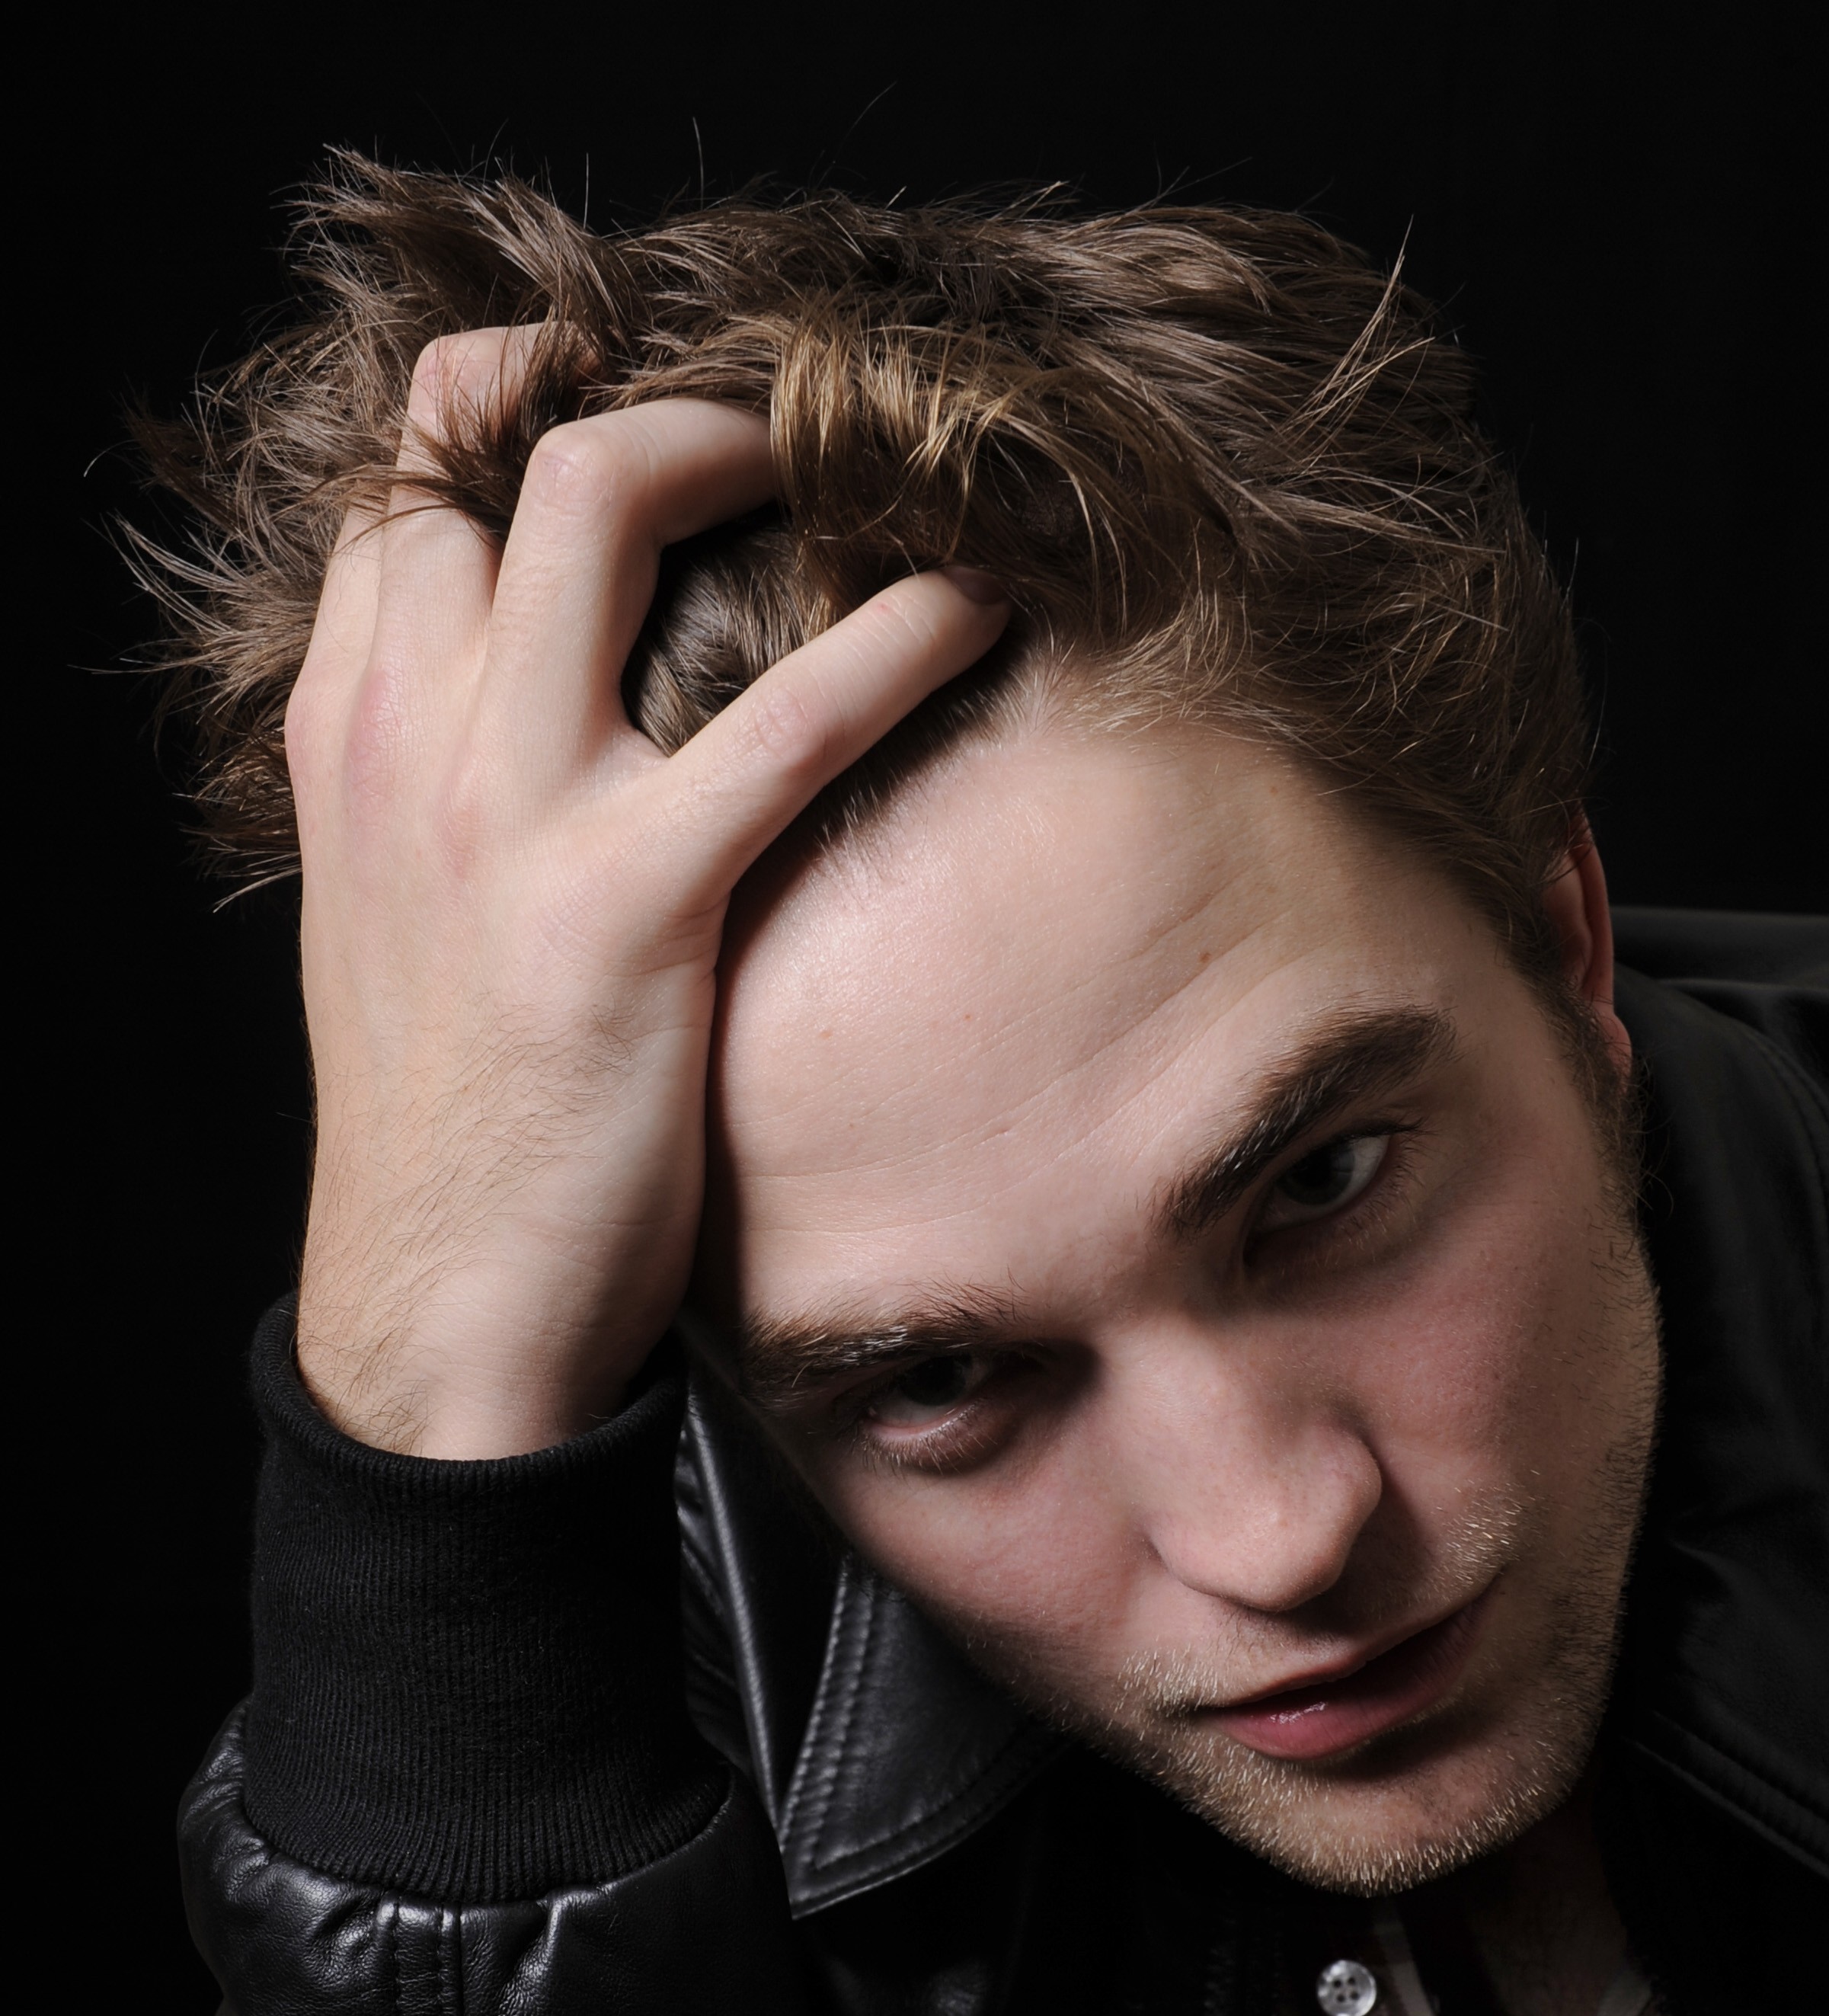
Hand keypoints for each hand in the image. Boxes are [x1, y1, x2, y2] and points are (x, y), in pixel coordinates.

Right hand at [285, 330, 1007, 1455]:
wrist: (438, 1311)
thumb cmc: (455, 1128)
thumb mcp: (406, 920)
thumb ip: (449, 786)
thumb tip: (560, 709)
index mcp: (351, 735)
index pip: (407, 485)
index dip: (525, 408)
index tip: (644, 415)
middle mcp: (408, 736)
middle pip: (502, 445)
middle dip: (657, 394)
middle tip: (786, 425)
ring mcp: (505, 810)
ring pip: (606, 502)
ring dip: (754, 443)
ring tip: (873, 466)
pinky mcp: (621, 908)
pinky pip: (783, 718)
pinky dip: (899, 635)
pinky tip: (981, 605)